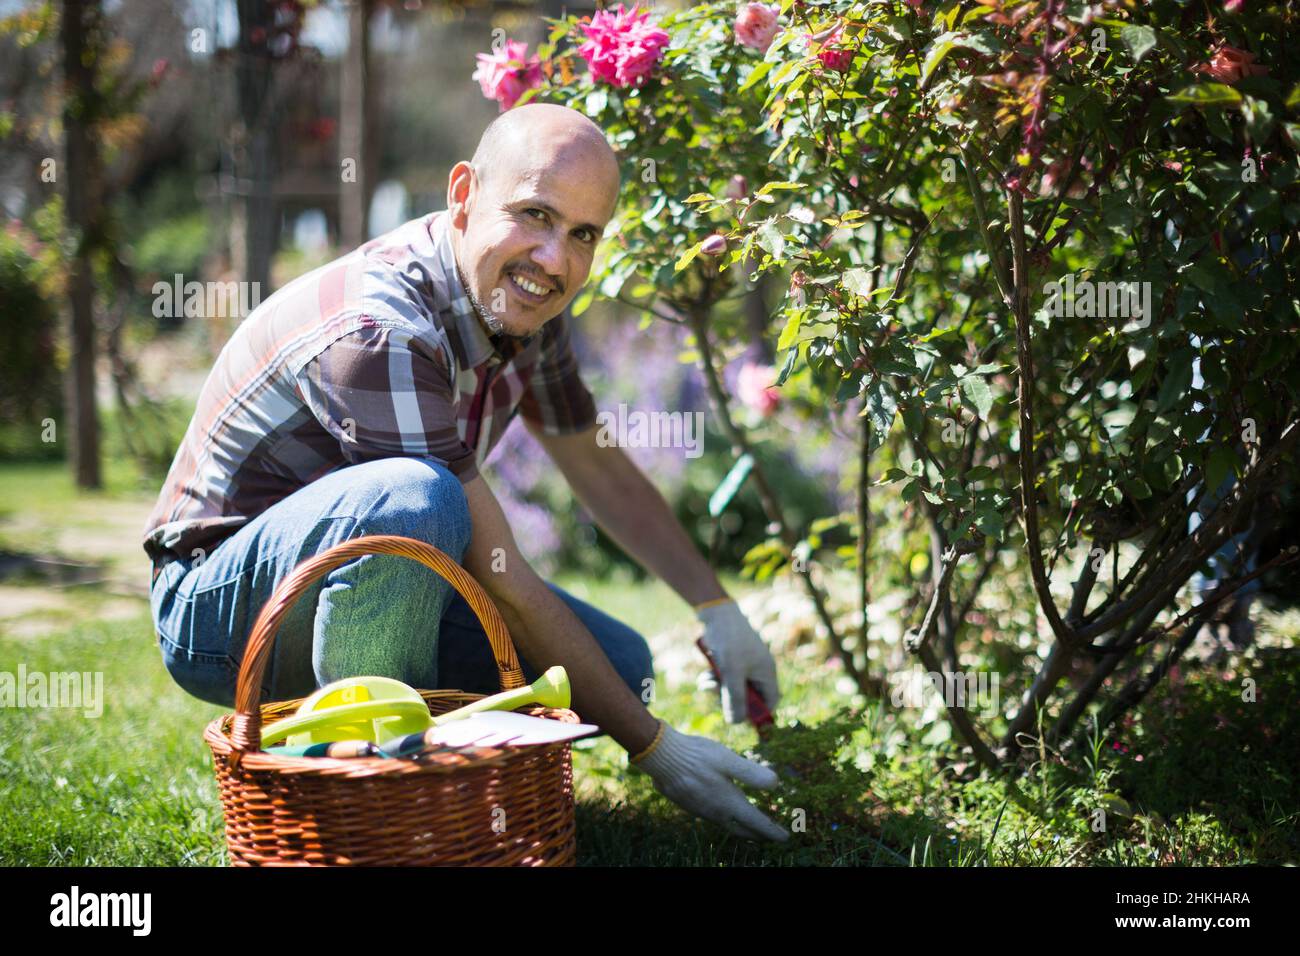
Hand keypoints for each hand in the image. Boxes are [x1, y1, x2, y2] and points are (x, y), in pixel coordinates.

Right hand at [631, 721, 789, 841]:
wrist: (661, 757)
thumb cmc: (696, 756)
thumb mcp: (728, 760)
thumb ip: (751, 773)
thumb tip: (776, 784)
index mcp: (729, 802)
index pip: (756, 822)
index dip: (772, 831)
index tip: (785, 838)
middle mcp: (716, 812)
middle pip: (742, 830)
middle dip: (759, 835)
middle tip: (771, 836)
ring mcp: (702, 811)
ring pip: (728, 825)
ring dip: (742, 828)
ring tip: (751, 827)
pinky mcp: (690, 805)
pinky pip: (715, 819)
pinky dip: (727, 820)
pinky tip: (725, 812)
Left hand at [697, 600, 779, 723]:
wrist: (716, 613)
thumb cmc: (729, 639)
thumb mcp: (731, 671)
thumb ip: (734, 698)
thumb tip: (736, 723)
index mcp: (766, 673)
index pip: (770, 703)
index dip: (757, 715)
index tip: (739, 720)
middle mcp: (759, 671)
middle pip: (748, 699)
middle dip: (728, 699)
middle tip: (714, 693)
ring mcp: (745, 667)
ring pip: (733, 690)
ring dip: (717, 689)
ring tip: (705, 681)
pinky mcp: (732, 662)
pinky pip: (725, 680)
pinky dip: (714, 680)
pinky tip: (705, 675)